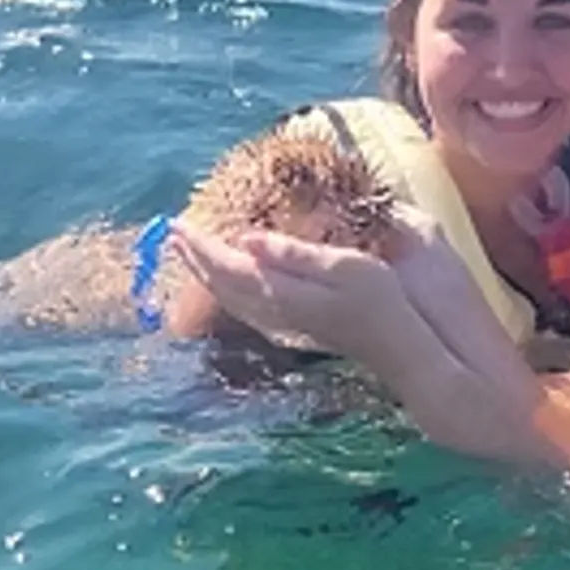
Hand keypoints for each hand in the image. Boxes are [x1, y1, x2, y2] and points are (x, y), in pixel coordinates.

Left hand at [169, 217, 408, 358]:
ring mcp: (280, 322)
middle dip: (196, 258)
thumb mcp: (341, 266)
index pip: (227, 266)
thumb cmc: (377, 298)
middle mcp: (272, 310)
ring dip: (207, 273)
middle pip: (221, 283)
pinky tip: (227, 282)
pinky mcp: (290, 326)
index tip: (177, 224)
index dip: (200, 246)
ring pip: (229, 297)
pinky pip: (242, 305)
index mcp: (281, 291)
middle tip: (173, 232)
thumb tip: (246, 238)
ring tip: (190, 252)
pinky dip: (225, 288)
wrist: (395, 345)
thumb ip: (292, 254)